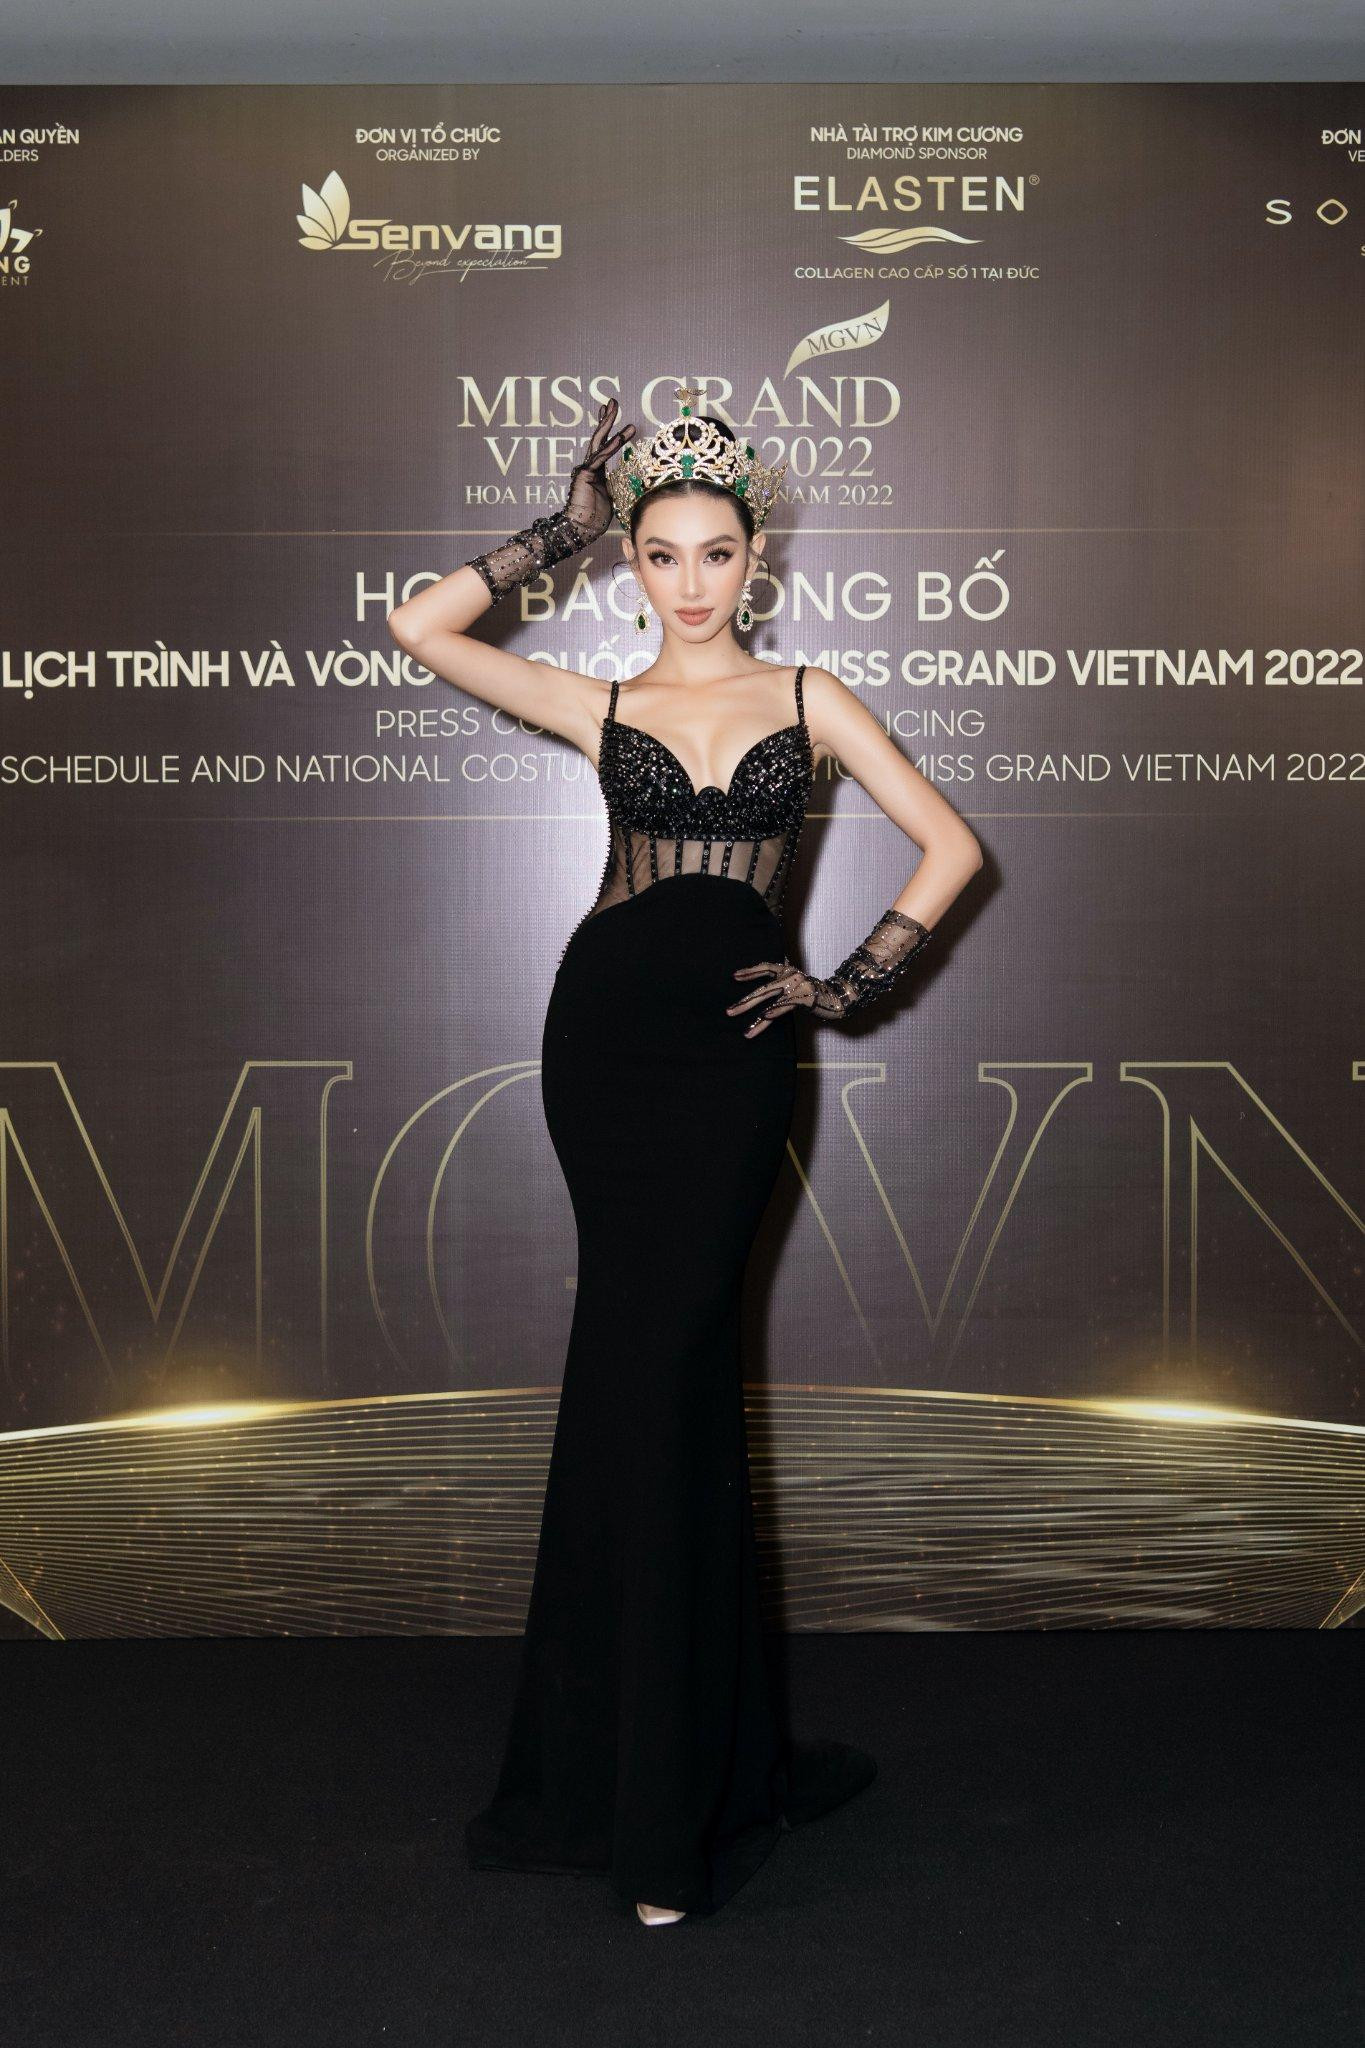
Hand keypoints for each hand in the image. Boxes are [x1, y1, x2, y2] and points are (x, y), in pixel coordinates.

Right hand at [563, 397, 636, 542]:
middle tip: (612, 401)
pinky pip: (600, 457)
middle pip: (599, 437)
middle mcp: (589, 466)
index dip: (607, 429)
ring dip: (608, 424)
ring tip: (614, 407)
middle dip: (606, 418)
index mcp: (596, 472)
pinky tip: (619, 435)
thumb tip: (629, 481)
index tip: (609, 413)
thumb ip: (618, 485)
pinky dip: (611, 446)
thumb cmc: (595, 518)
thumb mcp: (612, 497)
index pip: (603, 445)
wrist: (581, 528)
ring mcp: (586, 468)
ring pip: (598, 441)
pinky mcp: (585, 474)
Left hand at [726, 958, 845, 1035]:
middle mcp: (790, 975)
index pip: (765, 967)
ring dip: (756, 1017)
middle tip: (729, 1011)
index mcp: (787, 970)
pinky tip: (765, 1016)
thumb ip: (782, 983)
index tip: (734, 976)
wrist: (839, 997)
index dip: (750, 972)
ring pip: (771, 1000)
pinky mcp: (805, 996)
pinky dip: (775, 1010)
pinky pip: (786, 1004)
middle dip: (744, 1002)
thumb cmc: (815, 993)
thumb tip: (766, 991)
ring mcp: (797, 985)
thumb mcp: (797, 984)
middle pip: (763, 989)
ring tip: (746, 1031)